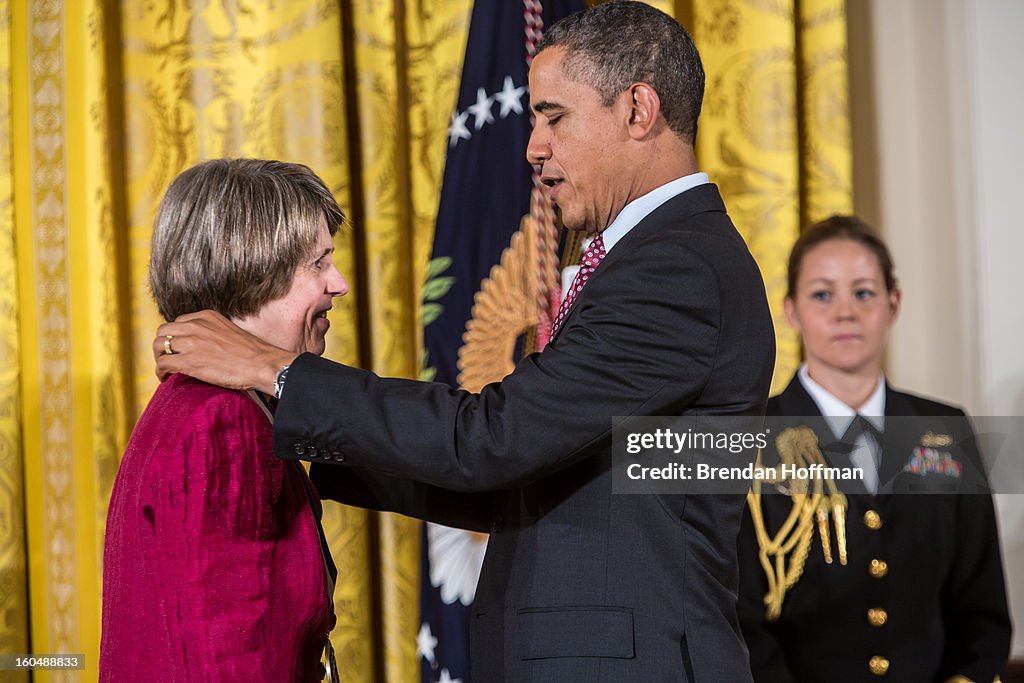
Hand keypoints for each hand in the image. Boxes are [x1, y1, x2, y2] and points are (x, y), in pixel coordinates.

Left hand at [154, 310, 296, 392]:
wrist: (262, 364)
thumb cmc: (253, 353)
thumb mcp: (230, 331)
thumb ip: (214, 333)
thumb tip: (206, 347)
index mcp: (207, 316)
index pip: (179, 322)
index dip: (176, 337)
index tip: (179, 348)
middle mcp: (196, 326)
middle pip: (163, 331)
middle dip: (162, 345)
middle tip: (167, 358)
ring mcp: (191, 343)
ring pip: (158, 345)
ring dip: (158, 358)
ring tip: (165, 369)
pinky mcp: (189, 361)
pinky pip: (163, 364)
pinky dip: (160, 372)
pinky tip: (165, 379)